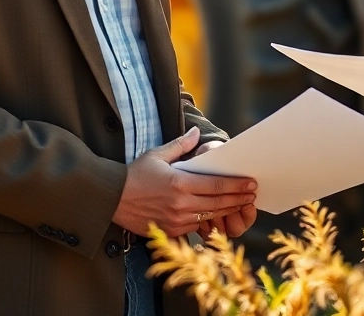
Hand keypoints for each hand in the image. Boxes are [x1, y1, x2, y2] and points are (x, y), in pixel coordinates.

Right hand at [112, 127, 257, 237]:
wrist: (111, 199)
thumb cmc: (134, 174)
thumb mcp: (157, 155)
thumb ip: (180, 145)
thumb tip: (196, 133)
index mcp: (179, 183)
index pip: (216, 186)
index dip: (237, 186)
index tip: (251, 183)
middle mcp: (180, 204)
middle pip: (218, 203)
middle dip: (238, 198)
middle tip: (253, 194)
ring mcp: (176, 220)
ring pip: (210, 216)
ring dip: (228, 210)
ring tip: (242, 204)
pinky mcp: (171, 231)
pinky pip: (196, 226)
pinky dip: (209, 220)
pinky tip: (219, 214)